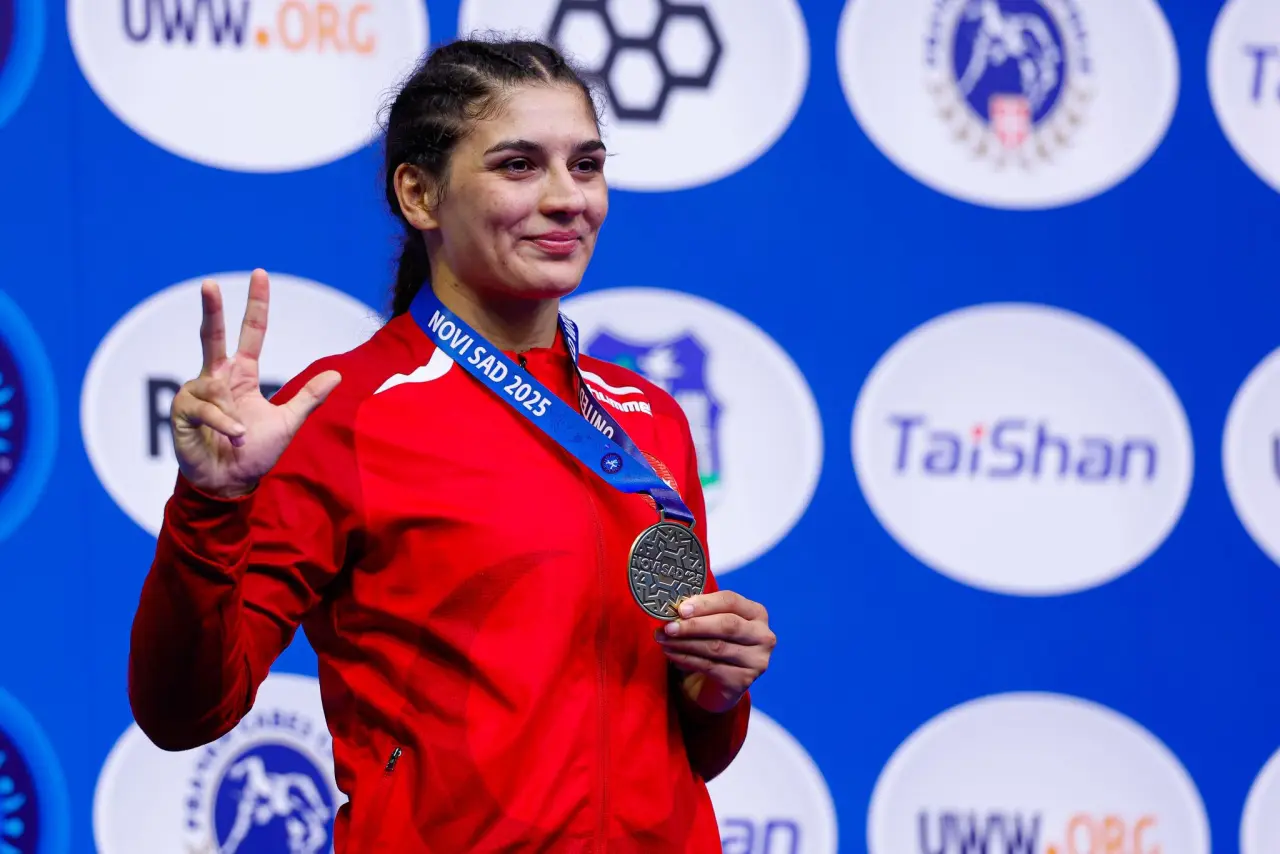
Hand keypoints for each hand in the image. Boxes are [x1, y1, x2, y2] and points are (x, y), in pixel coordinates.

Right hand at [170, 269, 340, 497]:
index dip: (256, 305)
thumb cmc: (255, 452)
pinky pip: (206, 408)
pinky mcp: (183, 411)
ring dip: (231, 415)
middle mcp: (217, 377)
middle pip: (213, 336)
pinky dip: (223, 424)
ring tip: (240, 436)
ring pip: (214, 385)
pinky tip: (233, 437)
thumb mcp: (289, 422)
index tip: (260, 274)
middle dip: (211, 309)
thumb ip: (308, 397)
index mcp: (242, 374)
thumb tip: (337, 374)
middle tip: (209, 283)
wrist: (230, 482)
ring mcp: (197, 392)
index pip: (251, 333)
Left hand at [655, 591, 775, 713]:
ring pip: (716, 647)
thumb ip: (700, 613)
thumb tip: (675, 608)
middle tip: (668, 626)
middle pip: (727, 625)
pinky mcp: (743, 680)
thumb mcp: (711, 624)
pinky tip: (671, 654)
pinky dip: (686, 659)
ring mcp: (756, 660)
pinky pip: (710, 666)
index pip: (731, 601)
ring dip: (685, 642)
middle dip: (694, 625)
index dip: (705, 603)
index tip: (681, 608)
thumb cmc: (714, 644)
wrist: (717, 684)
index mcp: (756, 613)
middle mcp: (763, 636)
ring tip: (663, 639)